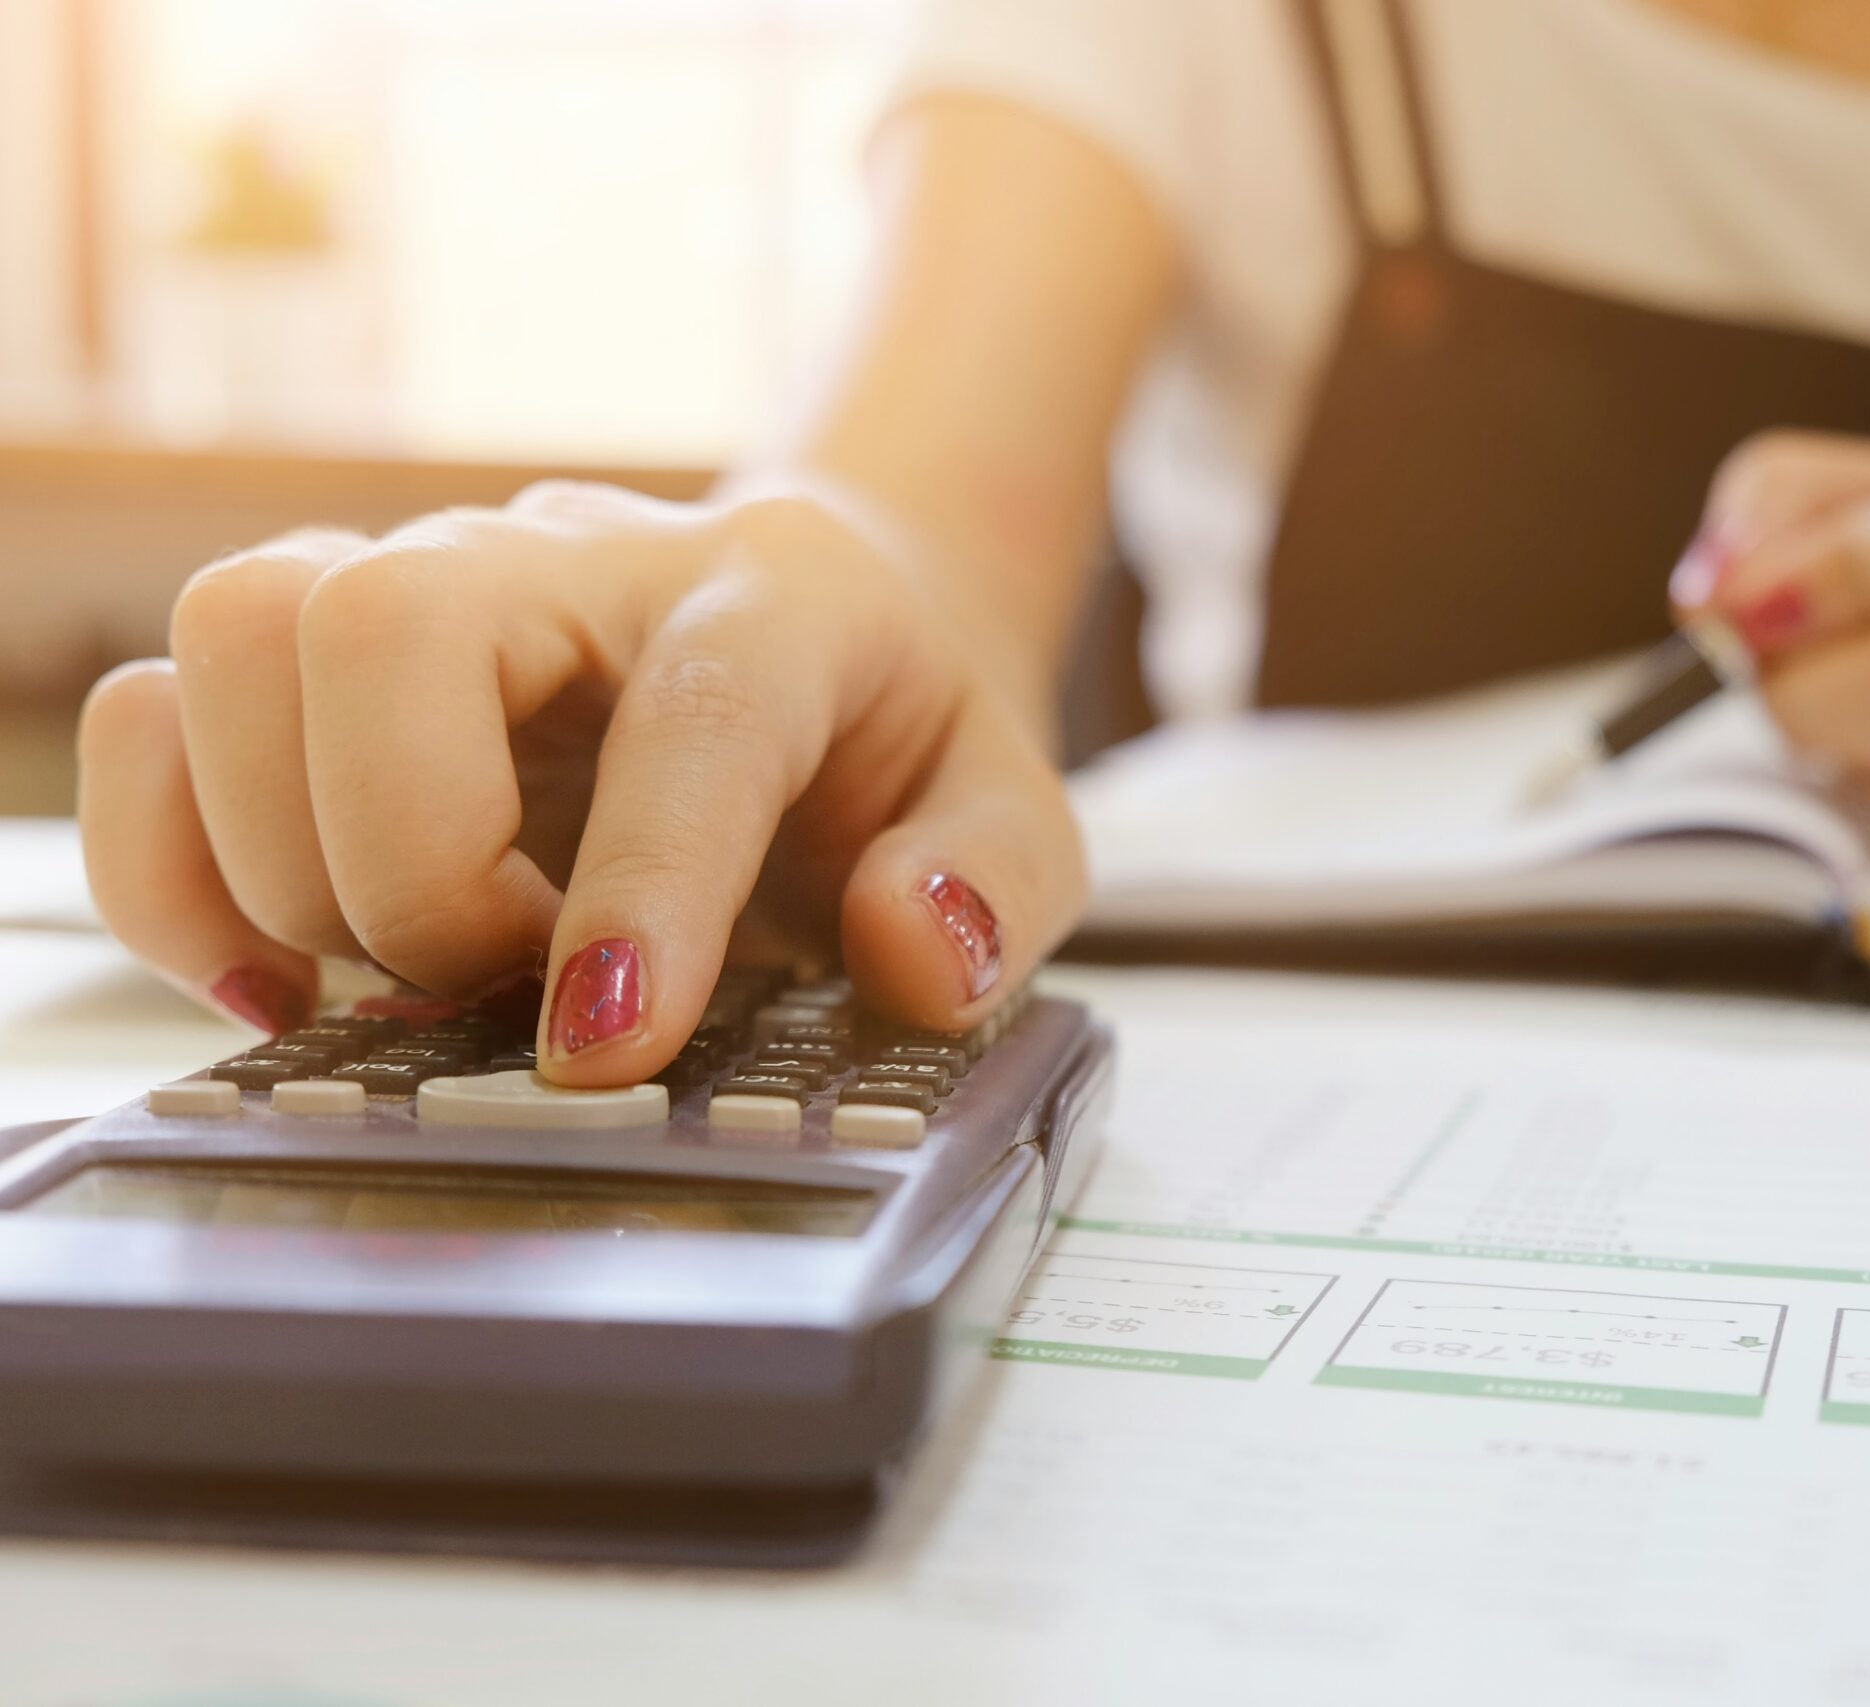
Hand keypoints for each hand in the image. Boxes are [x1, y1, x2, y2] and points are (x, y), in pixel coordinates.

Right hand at [77, 480, 1085, 1080]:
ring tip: (398, 983)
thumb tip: (912, 946)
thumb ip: (994, 883)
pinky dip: (172, 869)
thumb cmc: (900, 738)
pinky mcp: (324, 651)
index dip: (644, 882)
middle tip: (495, 990)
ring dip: (279, 857)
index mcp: (779, 600)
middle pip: (385, 620)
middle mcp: (578, 560)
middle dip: (411, 861)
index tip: (604, 1050)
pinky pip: (156, 711)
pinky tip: (285, 983)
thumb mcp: (1014, 812)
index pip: (693, 709)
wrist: (832, 617)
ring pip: (241, 632)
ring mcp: (432, 586)